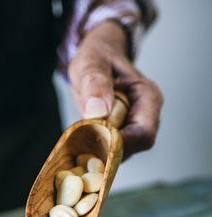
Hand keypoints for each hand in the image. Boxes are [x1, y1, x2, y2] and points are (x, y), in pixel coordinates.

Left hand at [68, 20, 162, 159]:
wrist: (98, 59)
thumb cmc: (98, 56)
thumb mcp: (91, 61)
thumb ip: (94, 80)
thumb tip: (97, 109)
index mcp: (148, 97)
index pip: (142, 134)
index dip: (119, 143)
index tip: (92, 140)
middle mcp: (146, 117)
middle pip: (131, 147)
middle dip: (105, 149)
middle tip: (78, 142)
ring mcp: (134, 128)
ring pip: (119, 153)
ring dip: (97, 150)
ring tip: (77, 138)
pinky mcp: (121, 136)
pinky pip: (110, 150)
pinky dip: (94, 149)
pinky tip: (80, 139)